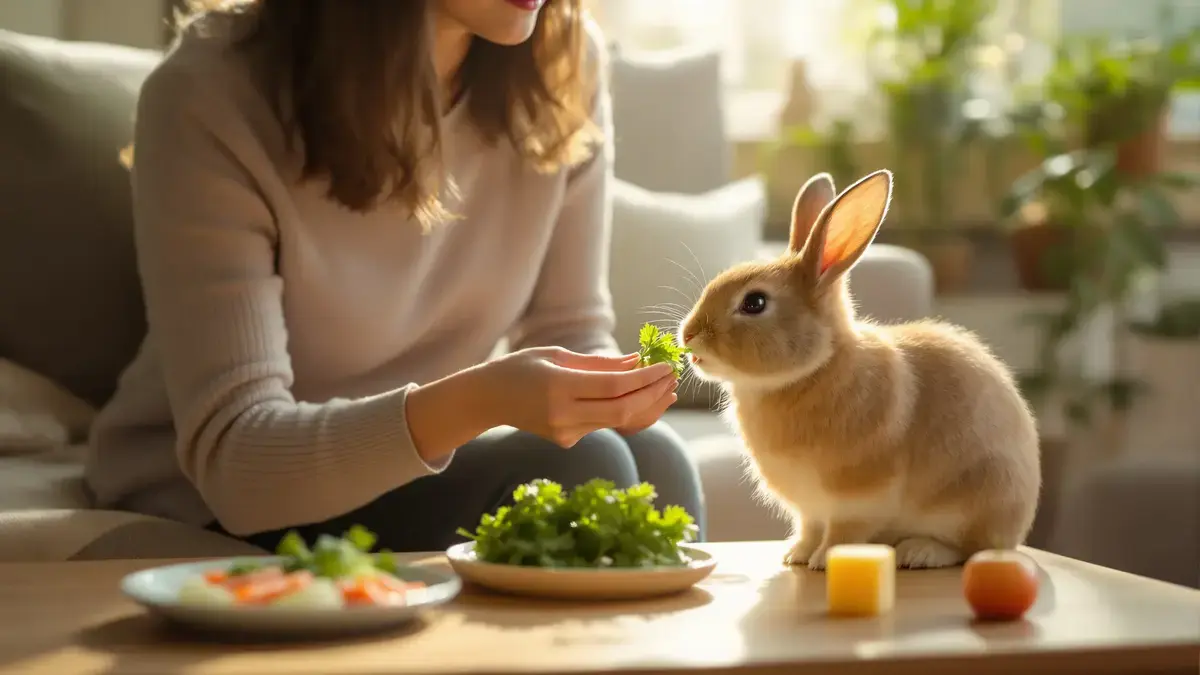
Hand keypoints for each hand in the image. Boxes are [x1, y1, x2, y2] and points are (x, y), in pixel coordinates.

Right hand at [480, 347, 677, 447]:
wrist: (488, 399)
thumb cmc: (521, 368)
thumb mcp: (557, 355)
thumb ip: (599, 363)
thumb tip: (636, 361)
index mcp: (559, 387)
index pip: (614, 387)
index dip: (645, 378)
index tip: (665, 366)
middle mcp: (563, 414)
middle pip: (622, 409)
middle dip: (653, 394)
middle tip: (672, 377)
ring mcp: (565, 432)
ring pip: (617, 420)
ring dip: (646, 404)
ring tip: (667, 388)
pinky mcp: (567, 441)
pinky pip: (605, 425)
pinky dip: (628, 412)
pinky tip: (644, 399)